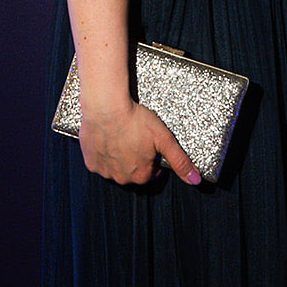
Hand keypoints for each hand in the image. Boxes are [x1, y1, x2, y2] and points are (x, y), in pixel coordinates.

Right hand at [79, 100, 200, 185]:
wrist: (106, 107)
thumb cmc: (135, 120)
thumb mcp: (164, 139)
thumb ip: (180, 161)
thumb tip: (196, 180)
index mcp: (141, 175)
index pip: (153, 172)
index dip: (154, 157)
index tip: (151, 144)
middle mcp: (121, 178)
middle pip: (134, 171)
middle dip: (137, 158)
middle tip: (137, 137)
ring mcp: (104, 171)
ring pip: (116, 168)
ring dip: (120, 157)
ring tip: (123, 136)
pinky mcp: (90, 162)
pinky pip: (100, 162)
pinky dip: (105, 153)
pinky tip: (109, 139)